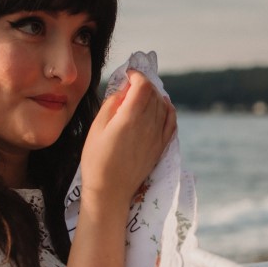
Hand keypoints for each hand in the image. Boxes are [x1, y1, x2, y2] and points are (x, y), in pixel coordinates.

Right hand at [80, 70, 175, 208]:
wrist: (110, 191)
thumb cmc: (96, 160)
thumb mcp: (96, 128)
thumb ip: (111, 105)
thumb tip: (124, 90)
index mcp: (129, 118)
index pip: (142, 86)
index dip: (137, 75)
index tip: (128, 74)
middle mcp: (148, 125)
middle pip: (153, 94)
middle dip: (143, 85)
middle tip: (131, 86)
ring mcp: (157, 136)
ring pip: (163, 105)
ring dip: (154, 96)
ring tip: (142, 96)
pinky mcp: (161, 147)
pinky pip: (171, 121)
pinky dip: (168, 110)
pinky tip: (163, 106)